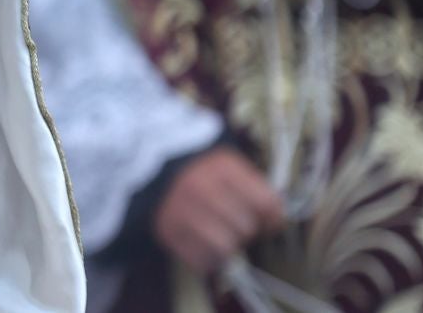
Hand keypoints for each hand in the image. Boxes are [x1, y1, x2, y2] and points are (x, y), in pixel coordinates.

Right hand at [153, 148, 285, 274]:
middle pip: (245, 227)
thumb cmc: (195, 166)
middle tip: (236, 224)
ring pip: (225, 247)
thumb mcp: (224, 162)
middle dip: (246, 230)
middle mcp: (202, 189)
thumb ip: (252, 185)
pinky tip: (205, 245)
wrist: (146, 166)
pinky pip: (200, 260)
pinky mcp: (167, 232)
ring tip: (220, 236)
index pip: (265, 203)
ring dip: (227, 246)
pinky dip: (208, 259)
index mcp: (221, 168)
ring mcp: (182, 212)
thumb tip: (276, 217)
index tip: (268, 221)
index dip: (273, 217)